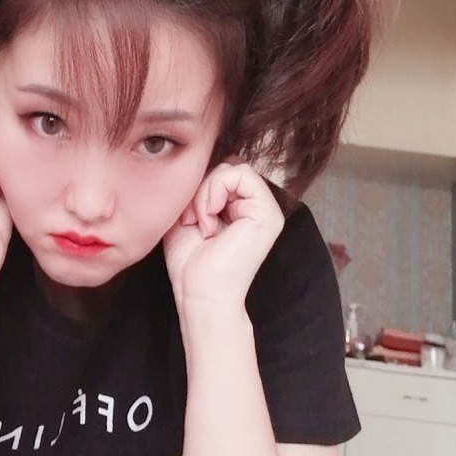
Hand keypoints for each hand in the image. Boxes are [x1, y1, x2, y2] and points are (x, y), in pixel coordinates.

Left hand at [163, 162, 283, 313]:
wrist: (198, 294)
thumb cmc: (190, 262)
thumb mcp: (188, 214)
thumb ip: (197, 189)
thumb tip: (198, 161)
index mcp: (242, 208)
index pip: (221, 171)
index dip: (199, 186)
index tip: (187, 216)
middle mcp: (258, 207)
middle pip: (225, 167)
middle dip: (200, 189)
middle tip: (193, 221)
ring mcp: (267, 209)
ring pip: (230, 168)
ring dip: (205, 192)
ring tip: (201, 222)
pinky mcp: (268, 213)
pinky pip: (240, 173)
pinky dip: (215, 190)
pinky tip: (209, 220)